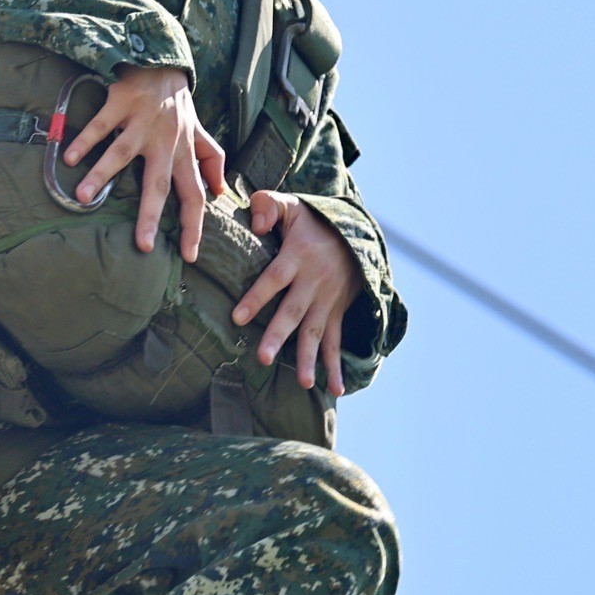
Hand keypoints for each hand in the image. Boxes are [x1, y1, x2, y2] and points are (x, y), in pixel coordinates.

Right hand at [64, 65, 227, 260]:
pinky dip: (85, 140)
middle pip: (159, 183)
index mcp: (185, 151)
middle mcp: (165, 141)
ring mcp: (142, 122)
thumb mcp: (200, 131)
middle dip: (152, 215)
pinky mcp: (122, 103)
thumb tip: (221, 191)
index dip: (194, 225)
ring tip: (83, 199)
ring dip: (102, 175)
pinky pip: (101, 124)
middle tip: (143, 245)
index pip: (195, 194)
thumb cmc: (178, 103)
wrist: (162, 59)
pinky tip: (68, 159)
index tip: (189, 255)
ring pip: (122, 153)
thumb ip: (212, 160)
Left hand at [232, 190, 363, 391]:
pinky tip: (333, 389)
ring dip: (309, 358)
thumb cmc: (313, 221)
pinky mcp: (336, 311)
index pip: (274, 278)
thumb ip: (267, 205)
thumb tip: (256, 221)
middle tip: (262, 357)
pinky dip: (336, 365)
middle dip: (279, 335)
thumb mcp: (292, 205)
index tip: (238, 317)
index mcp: (298, 256)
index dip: (257, 297)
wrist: (357, 234)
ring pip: (316, 331)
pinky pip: (335, 340)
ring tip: (303, 383)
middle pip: (294, 311)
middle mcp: (314, 281)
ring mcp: (327, 300)